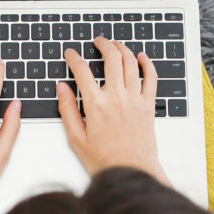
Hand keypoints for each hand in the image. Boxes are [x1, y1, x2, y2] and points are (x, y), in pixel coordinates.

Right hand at [57, 38, 168, 183]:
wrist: (132, 172)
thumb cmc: (105, 160)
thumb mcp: (76, 138)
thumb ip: (67, 109)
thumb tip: (62, 88)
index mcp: (95, 105)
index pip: (82, 71)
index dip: (74, 58)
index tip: (71, 54)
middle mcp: (116, 97)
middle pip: (111, 58)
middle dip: (103, 44)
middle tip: (98, 41)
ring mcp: (135, 100)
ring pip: (131, 63)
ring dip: (123, 49)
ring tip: (116, 44)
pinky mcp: (149, 105)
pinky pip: (151, 78)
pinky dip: (147, 64)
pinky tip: (142, 57)